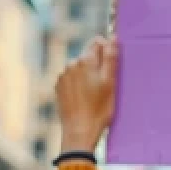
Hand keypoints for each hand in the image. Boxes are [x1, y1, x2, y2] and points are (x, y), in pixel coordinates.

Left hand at [56, 36, 117, 152]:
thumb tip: (112, 38)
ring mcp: (62, 75)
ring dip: (87, 74)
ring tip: (93, 94)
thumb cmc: (99, 110)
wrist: (79, 131)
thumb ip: (111, 58)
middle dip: (97, 64)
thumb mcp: (110, 83)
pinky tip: (83, 98)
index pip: (97, 42)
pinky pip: (71, 78)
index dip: (107, 50)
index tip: (112, 65)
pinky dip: (78, 83)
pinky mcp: (58, 87)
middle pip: (88, 55)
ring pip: (79, 67)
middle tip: (105, 84)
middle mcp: (71, 64)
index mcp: (85, 61)